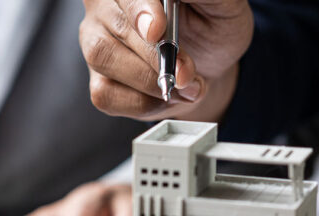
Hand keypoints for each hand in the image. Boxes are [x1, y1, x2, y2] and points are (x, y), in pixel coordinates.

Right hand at [79, 0, 252, 120]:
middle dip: (156, 57)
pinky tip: (163, 98)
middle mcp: (107, 6)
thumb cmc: (212, 30)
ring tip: (183, 88)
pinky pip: (105, 94)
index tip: (156, 32)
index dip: (139, 10)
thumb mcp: (223, 7)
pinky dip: (142, 103)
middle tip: (187, 74)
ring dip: (148, 81)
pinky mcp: (96, 78)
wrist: (208, 66)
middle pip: (116, 27)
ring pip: (104, 58)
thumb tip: (176, 2)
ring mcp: (95, 41)